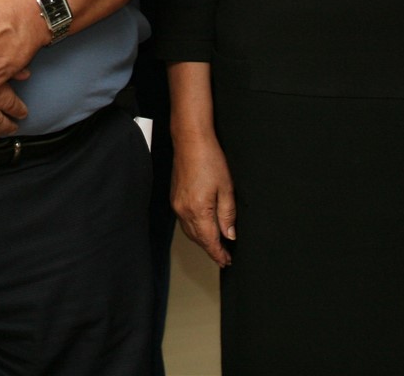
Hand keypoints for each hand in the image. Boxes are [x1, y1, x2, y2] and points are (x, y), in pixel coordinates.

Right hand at [171, 133, 235, 267]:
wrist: (190, 141)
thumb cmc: (210, 160)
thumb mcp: (226, 189)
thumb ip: (227, 215)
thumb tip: (229, 236)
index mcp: (198, 210)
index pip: (209, 241)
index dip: (218, 254)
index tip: (226, 262)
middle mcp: (183, 210)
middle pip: (198, 239)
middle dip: (211, 249)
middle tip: (224, 257)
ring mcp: (177, 205)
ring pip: (190, 232)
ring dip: (202, 241)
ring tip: (216, 246)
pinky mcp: (174, 198)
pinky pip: (184, 222)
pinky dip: (195, 230)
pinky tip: (203, 228)